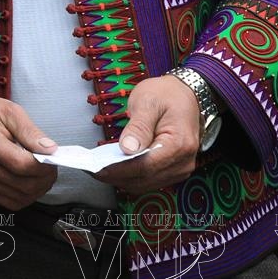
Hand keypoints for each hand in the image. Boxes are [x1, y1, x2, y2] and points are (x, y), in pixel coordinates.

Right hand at [0, 96, 57, 209]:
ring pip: (19, 197)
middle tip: (52, 166)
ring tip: (43, 174)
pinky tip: (31, 182)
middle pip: (22, 184)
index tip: (53, 158)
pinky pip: (11, 202)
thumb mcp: (11, 111)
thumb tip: (50, 150)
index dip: (43, 166)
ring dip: (38, 189)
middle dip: (44, 178)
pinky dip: (27, 196)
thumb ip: (30, 131)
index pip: (21, 164)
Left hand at [98, 75, 199, 194]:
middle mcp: (184, 161)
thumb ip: (138, 127)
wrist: (185, 94)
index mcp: (179, 144)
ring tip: (100, 168)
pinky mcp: (174, 170)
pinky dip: (131, 177)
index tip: (97, 169)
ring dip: (122, 179)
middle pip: (144, 179)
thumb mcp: (148, 102)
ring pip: (146, 184)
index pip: (145, 166)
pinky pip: (150, 180)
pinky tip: (116, 168)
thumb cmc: (167, 95)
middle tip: (92, 169)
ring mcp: (180, 168)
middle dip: (116, 176)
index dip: (119, 170)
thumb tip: (127, 149)